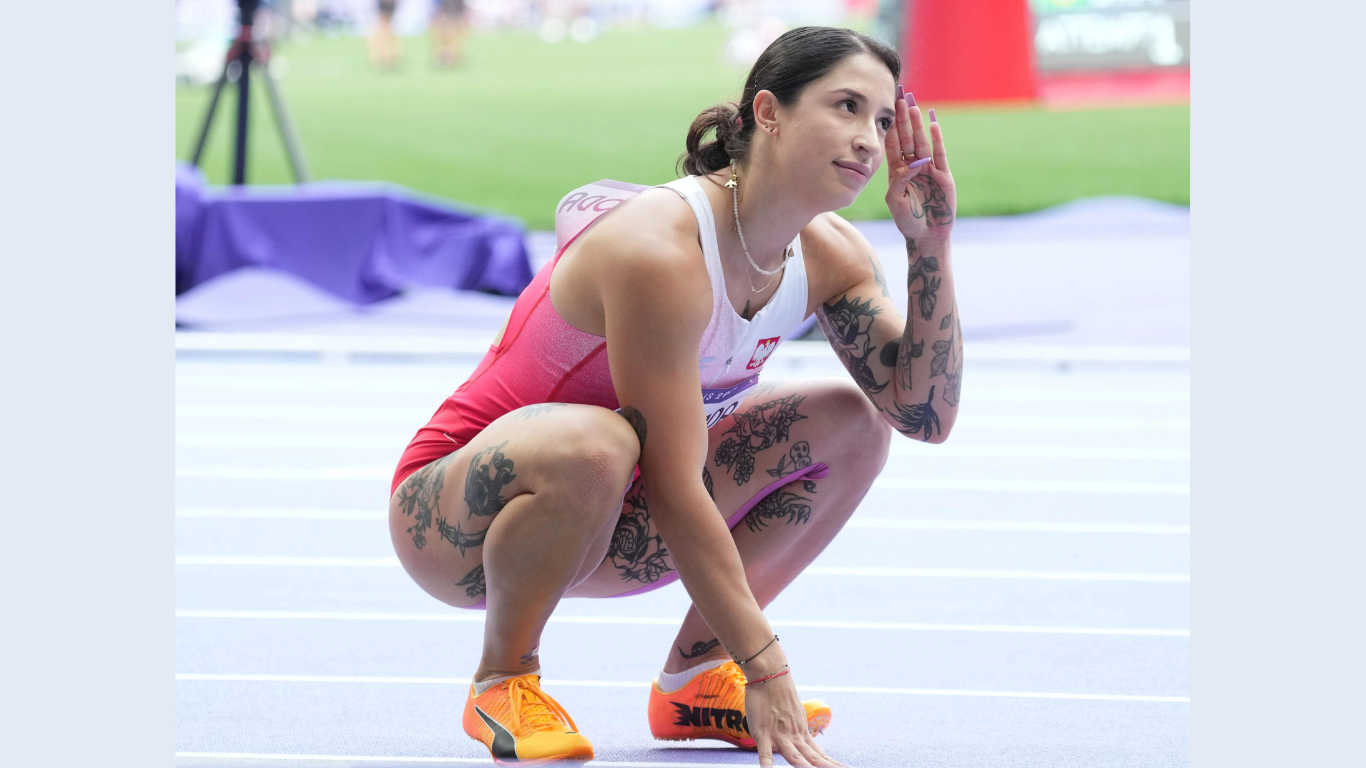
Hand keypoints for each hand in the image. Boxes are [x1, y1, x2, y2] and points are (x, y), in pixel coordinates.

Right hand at [745, 669, 843, 767]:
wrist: (770, 676)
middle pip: (813, 758)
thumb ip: (796, 730)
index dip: (832, 764)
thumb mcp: (793, 715)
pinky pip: (765, 752)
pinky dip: (767, 763)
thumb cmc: (779, 696)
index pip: (820, 754)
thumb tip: (800, 739)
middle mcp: (794, 737)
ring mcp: (779, 736)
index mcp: (802, 733)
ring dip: (804, 767)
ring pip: (794, 756)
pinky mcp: (763, 733)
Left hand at [883, 92, 956, 242]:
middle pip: (907, 138)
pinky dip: (936, 140)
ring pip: (922, 142)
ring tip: (913, 106)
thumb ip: (898, 182)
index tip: (886, 109)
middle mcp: (913, 167)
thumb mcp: (895, 201)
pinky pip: (940, 154)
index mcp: (898, 171)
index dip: (890, 127)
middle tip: (900, 97)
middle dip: (903, 118)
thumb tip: (907, 165)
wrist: (927, 236)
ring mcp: (929, 169)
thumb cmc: (908, 220)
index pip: (893, 144)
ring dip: (918, 125)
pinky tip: (932, 125)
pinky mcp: (943, 175)